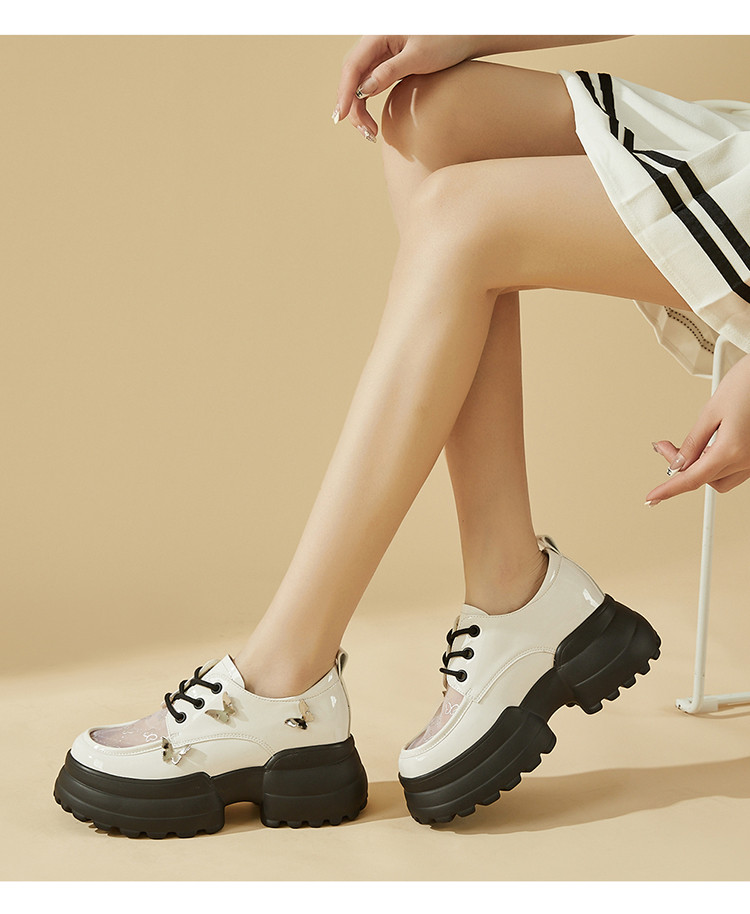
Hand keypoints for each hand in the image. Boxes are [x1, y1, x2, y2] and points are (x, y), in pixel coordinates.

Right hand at [332, 35, 480, 142]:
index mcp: (378, 34)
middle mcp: (374, 42)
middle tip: (364, 130)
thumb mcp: (419, 57)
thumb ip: (390, 71)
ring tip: (370, 132)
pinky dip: (367, 103)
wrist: (464, 36)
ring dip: (359, 108)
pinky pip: (370, 84)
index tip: (341, 116)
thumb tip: (365, 90)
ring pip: (359, 83)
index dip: (345, 92)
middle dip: (351, 105)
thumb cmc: (446, 40)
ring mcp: (379, 54)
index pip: (353, 65)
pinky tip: (370, 120)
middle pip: (352, 76)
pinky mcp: (386, 64)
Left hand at [647, 353, 749, 504]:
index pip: (693, 479)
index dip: (669, 489)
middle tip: (665, 446)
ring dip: (701, 466)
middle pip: (706, 479)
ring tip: (689, 444)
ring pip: (721, 477)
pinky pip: (734, 468)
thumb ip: (693, 441)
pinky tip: (709, 445)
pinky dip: (717, 461)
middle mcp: (748, 460)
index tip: (652, 497)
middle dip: (683, 467)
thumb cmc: (748, 384)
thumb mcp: (712, 410)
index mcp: (732, 450)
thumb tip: (678, 462)